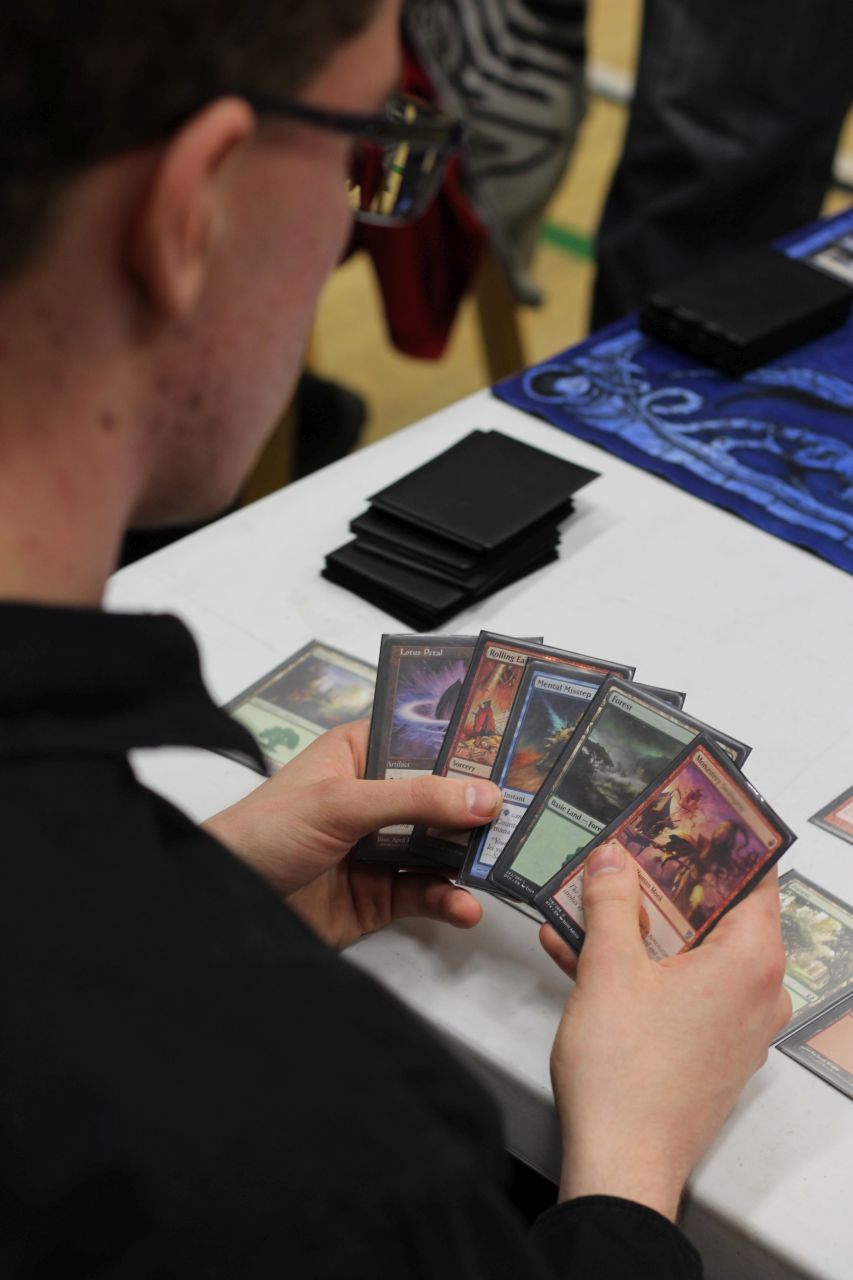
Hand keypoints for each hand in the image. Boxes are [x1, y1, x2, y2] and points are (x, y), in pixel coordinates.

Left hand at [205, 720, 501, 948]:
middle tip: (533, 814)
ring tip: (506, 865)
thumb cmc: (265, 831)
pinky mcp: (379, 895)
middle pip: (442, 798)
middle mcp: (375, 798)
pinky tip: (466, 907)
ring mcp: (379, 848)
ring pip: (442, 848)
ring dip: (472, 858)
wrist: (223, 904)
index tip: (520, 750)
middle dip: (482, 808)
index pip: (423, 740)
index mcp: (359, 755)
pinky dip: (449, 900)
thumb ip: (414, 800)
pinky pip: (426, 893)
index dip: (468, 745)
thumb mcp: (341, 803)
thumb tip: (485, 797)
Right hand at [541, 845, 790, 1221]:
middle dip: (663, 881)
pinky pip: (680, 986)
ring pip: (691, 950)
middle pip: (717, 912)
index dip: (720, 841)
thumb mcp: (608, 967)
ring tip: (587, 900)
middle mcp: (757, 991)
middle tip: (626, 852)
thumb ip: (610, 901)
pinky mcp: (710, 1047)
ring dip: (639, 925)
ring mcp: (736, 1023)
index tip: (691, 815)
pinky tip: (581, 951)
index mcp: (750, 961)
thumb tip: (612, 859)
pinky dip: (641, 966)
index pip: (754, 877)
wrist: (620, 1163)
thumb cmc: (627, 1078)